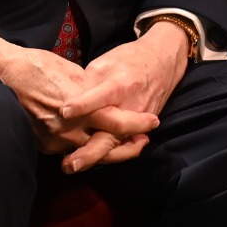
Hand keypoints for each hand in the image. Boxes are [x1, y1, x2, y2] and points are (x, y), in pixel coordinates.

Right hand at [0, 32, 161, 172]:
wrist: (5, 75)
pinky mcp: (44, 145)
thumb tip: (108, 99)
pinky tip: (95, 142)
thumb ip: (93, 90)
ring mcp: (55, 139)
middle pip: (107, 146)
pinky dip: (86, 148)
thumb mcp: (73, 72)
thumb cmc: (40, 66)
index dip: (137, 124)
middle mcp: (69, 127)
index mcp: (79, 105)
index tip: (152, 122)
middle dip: (128, 148)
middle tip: (143, 143)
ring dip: (108, 150)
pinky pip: (71, 151)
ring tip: (124, 144)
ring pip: (90, 151)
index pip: (116, 122)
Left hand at [55, 21, 190, 173]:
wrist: (163, 62)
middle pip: (111, 131)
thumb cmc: (129, 59)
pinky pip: (125, 145)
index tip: (63, 112)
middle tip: (69, 162)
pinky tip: (88, 163)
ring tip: (73, 167)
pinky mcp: (143, 128)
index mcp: (121, 84)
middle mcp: (131, 105)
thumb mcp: (105, 63)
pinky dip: (108, 155)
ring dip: (97, 158)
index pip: (100, 97)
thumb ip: (88, 83)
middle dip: (91, 150)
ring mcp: (139, 119)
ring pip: (118, 144)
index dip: (82, 104)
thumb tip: (67, 100)